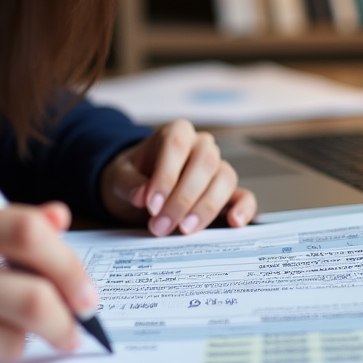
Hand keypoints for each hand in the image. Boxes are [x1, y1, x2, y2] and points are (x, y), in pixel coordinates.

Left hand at [100, 120, 255, 235]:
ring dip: (205, 207)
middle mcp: (200, 145)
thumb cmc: (132, 177)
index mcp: (175, 133)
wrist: (139, 188)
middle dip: (183, 198)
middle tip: (162, 226)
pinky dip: (243, 209)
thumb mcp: (119, 177)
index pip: (176, 146)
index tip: (151, 205)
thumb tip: (141, 195)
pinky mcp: (227, 192)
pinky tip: (234, 223)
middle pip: (205, 162)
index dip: (165, 176)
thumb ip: (128, 184)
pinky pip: (243, 195)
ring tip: (184, 230)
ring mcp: (217, 167)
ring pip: (225, 178)